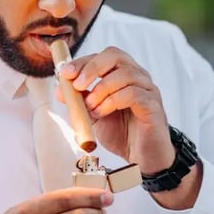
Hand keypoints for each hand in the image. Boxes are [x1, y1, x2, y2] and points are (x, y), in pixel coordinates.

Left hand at [58, 47, 174, 174]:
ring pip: (124, 74)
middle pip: (116, 56)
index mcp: (124, 75)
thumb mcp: (94, 115)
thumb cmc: (122, 134)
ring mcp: (148, 90)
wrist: (141, 158)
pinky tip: (102, 113)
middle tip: (78, 85)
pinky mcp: (153, 105)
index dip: (83, 61)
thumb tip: (61, 89)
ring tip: (91, 108)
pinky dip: (112, 102)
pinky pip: (133, 94)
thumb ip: (80, 101)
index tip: (65, 73)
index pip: (105, 56)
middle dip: (92, 68)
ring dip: (101, 90)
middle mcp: (138, 77)